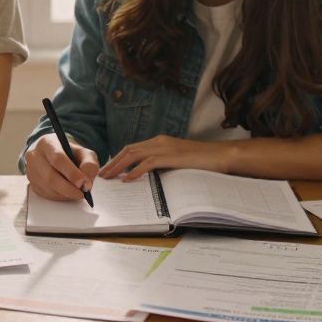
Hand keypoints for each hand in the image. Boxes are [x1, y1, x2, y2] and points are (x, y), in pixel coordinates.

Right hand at [24, 133, 98, 200]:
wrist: (54, 155)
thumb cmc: (70, 153)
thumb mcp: (84, 153)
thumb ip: (89, 164)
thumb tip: (86, 182)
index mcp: (48, 143)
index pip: (58, 158)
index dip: (71, 173)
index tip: (83, 183)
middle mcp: (35, 156)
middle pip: (50, 176)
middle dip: (68, 188)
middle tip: (82, 194)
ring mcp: (30, 170)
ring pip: (48, 188)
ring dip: (65, 194)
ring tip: (76, 192)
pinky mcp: (31, 183)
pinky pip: (45, 194)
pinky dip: (59, 197)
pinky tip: (67, 193)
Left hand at [100, 135, 229, 180]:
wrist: (220, 155)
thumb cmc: (202, 160)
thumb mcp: (177, 160)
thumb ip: (163, 164)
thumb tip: (148, 175)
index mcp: (159, 141)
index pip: (132, 148)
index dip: (118, 158)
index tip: (109, 169)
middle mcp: (158, 141)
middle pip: (128, 150)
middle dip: (113, 162)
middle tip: (102, 174)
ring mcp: (164, 147)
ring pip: (133, 155)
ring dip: (118, 166)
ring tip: (108, 177)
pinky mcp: (170, 156)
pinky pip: (147, 163)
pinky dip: (134, 171)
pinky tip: (126, 179)